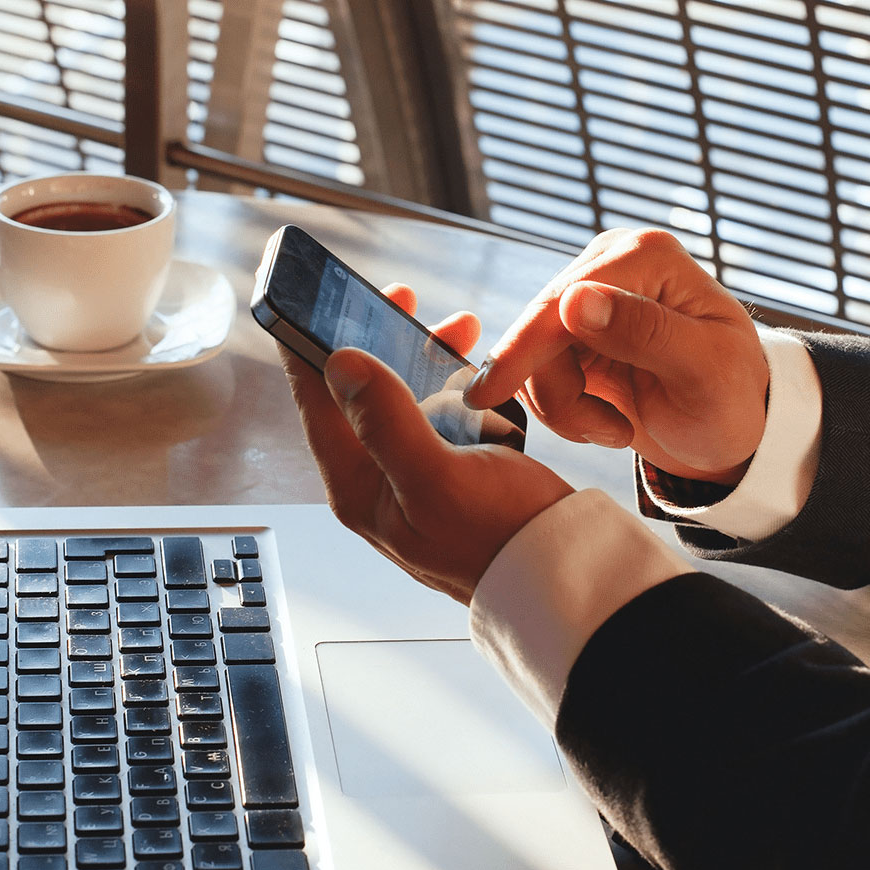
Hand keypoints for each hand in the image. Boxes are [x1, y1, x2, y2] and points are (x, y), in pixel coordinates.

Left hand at [279, 284, 575, 603]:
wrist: (561, 575)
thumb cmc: (502, 540)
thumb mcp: (438, 477)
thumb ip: (385, 422)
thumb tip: (340, 364)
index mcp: (359, 486)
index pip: (315, 402)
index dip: (307, 343)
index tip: (311, 295)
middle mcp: (378, 481)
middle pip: (357, 393)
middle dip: (378, 339)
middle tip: (401, 298)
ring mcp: (414, 477)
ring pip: (401, 398)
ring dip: (421, 356)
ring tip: (457, 327)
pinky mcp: (452, 472)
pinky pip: (437, 414)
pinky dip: (450, 382)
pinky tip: (472, 365)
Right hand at [463, 228, 768, 484]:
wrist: (733, 431)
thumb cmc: (733, 401)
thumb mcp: (703, 372)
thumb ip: (644, 332)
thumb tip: (575, 299)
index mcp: (647, 256)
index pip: (564, 301)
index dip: (522, 348)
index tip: (487, 395)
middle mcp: (613, 263)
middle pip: (539, 329)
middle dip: (562, 394)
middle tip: (608, 435)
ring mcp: (591, 297)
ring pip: (531, 358)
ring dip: (565, 408)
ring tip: (616, 431)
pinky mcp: (575, 333)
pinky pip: (537, 374)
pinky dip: (564, 410)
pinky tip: (604, 422)